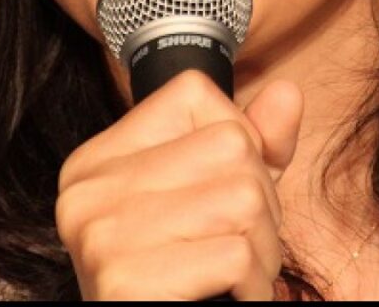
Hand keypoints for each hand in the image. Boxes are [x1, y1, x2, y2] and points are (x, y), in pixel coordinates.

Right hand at [56, 70, 303, 299]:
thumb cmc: (184, 275)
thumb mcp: (218, 192)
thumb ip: (253, 140)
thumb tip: (288, 92)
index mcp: (101, 157)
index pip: (194, 93)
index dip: (238, 139)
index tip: (223, 190)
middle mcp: (90, 188)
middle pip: (231, 145)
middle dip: (262, 200)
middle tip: (241, 243)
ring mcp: (101, 233)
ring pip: (243, 199)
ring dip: (264, 247)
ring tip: (240, 273)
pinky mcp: (124, 282)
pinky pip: (236, 257)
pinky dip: (255, 285)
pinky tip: (234, 296)